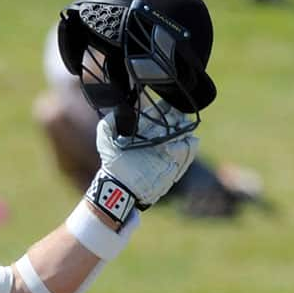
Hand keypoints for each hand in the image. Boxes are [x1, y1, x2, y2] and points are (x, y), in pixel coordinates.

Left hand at [89, 101, 197, 223]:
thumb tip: (115, 110)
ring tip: (181, 128)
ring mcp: (168, 151)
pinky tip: (179, 144)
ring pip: (184, 135)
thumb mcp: (106, 143)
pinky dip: (186, 147)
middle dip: (178, 117)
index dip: (164, 107)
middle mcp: (158, 139)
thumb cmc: (113, 166)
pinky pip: (187, 153)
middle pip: (175, 122)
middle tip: (176, 116)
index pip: (159, 113)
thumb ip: (107, 125)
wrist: (120, 189)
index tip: (166, 103)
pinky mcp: (174, 165)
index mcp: (145, 131)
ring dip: (184, 130)